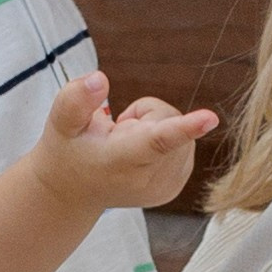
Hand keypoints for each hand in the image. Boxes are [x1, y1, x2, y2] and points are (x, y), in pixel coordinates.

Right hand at [32, 72, 214, 214]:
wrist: (73, 192)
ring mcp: (165, 188)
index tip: (211, 118)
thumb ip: (76, 99)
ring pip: (181, 129)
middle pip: (169, 119)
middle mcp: (147, 180)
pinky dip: (166, 141)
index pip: (156, 141)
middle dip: (146, 114)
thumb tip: (100, 79)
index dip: (186, 127)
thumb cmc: (68, 149)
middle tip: (117, 131)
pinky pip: (186, 143)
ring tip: (125, 144)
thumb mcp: (60, 121)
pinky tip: (139, 154)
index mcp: (119, 161)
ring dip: (155, 126)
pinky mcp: (175, 187)